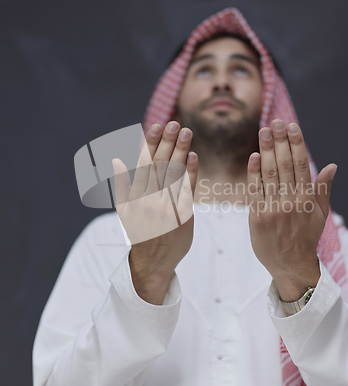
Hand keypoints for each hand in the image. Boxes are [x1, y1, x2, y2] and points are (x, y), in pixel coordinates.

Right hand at [112, 121, 197, 304]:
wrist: (153, 261)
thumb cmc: (139, 232)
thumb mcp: (123, 210)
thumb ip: (121, 184)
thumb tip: (116, 160)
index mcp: (134, 196)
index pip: (144, 163)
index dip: (150, 143)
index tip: (156, 125)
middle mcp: (149, 200)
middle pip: (160, 165)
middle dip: (168, 142)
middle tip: (176, 124)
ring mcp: (166, 208)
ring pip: (174, 174)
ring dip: (181, 152)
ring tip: (186, 133)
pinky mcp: (182, 216)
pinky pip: (187, 190)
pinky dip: (190, 173)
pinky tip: (193, 157)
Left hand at [247, 119, 336, 301]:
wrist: (290, 265)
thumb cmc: (305, 238)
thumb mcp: (320, 215)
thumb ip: (323, 189)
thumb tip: (332, 166)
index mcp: (307, 199)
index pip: (301, 165)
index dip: (296, 144)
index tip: (292, 126)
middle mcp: (292, 201)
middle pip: (285, 165)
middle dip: (280, 141)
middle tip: (275, 122)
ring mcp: (274, 209)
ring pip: (270, 174)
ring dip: (267, 150)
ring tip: (264, 131)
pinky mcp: (258, 217)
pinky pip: (255, 191)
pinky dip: (254, 173)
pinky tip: (254, 156)